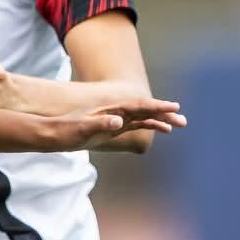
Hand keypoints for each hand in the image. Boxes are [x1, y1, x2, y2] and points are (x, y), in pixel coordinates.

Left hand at [46, 101, 186, 150]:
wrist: (56, 133)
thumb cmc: (68, 131)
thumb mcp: (83, 128)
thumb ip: (101, 123)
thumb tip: (119, 121)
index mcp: (112, 109)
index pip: (139, 106)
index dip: (157, 106)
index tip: (174, 107)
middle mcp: (118, 111)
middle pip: (145, 110)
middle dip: (165, 113)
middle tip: (183, 119)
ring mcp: (118, 117)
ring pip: (145, 116)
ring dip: (161, 119)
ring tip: (179, 124)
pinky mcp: (116, 125)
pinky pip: (138, 124)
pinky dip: (151, 125)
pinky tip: (163, 130)